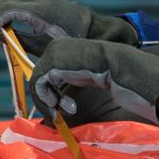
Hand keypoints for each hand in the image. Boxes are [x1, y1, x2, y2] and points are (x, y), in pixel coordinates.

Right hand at [0, 0, 138, 52]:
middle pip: (5, 5)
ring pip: (8, 2)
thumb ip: (18, 42)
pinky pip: (15, 0)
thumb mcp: (42, 46)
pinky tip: (4, 28)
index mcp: (41, 8)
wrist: (84, 25)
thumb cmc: (65, 39)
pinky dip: (7, 12)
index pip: (9, 10)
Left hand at [30, 38, 158, 124]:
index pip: (48, 71)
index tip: (66, 106)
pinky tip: (67, 105)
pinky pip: (38, 86)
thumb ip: (72, 80)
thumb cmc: (113, 73)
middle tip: (67, 110)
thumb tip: (56, 99)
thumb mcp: (88, 75)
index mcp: (66, 47)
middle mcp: (57, 47)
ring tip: (68, 109)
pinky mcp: (51, 64)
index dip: (53, 92)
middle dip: (50, 98)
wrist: (121, 67)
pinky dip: (48, 100)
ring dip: (50, 102)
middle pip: (40, 77)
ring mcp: (53, 54)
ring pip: (37, 83)